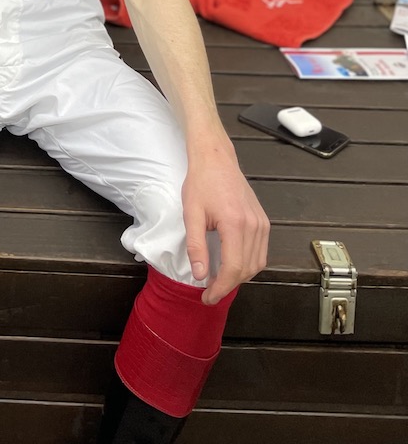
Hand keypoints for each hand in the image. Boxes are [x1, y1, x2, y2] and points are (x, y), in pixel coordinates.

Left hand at [181, 143, 269, 305]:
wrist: (215, 159)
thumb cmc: (201, 183)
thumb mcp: (191, 214)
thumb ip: (196, 246)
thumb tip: (200, 275)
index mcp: (235, 223)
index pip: (233, 268)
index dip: (221, 288)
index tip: (207, 297)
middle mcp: (254, 225)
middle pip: (247, 269)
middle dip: (228, 285)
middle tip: (210, 291)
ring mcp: (261, 223)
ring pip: (257, 264)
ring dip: (239, 277)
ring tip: (219, 280)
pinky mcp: (263, 221)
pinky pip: (260, 252)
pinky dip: (248, 264)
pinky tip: (232, 265)